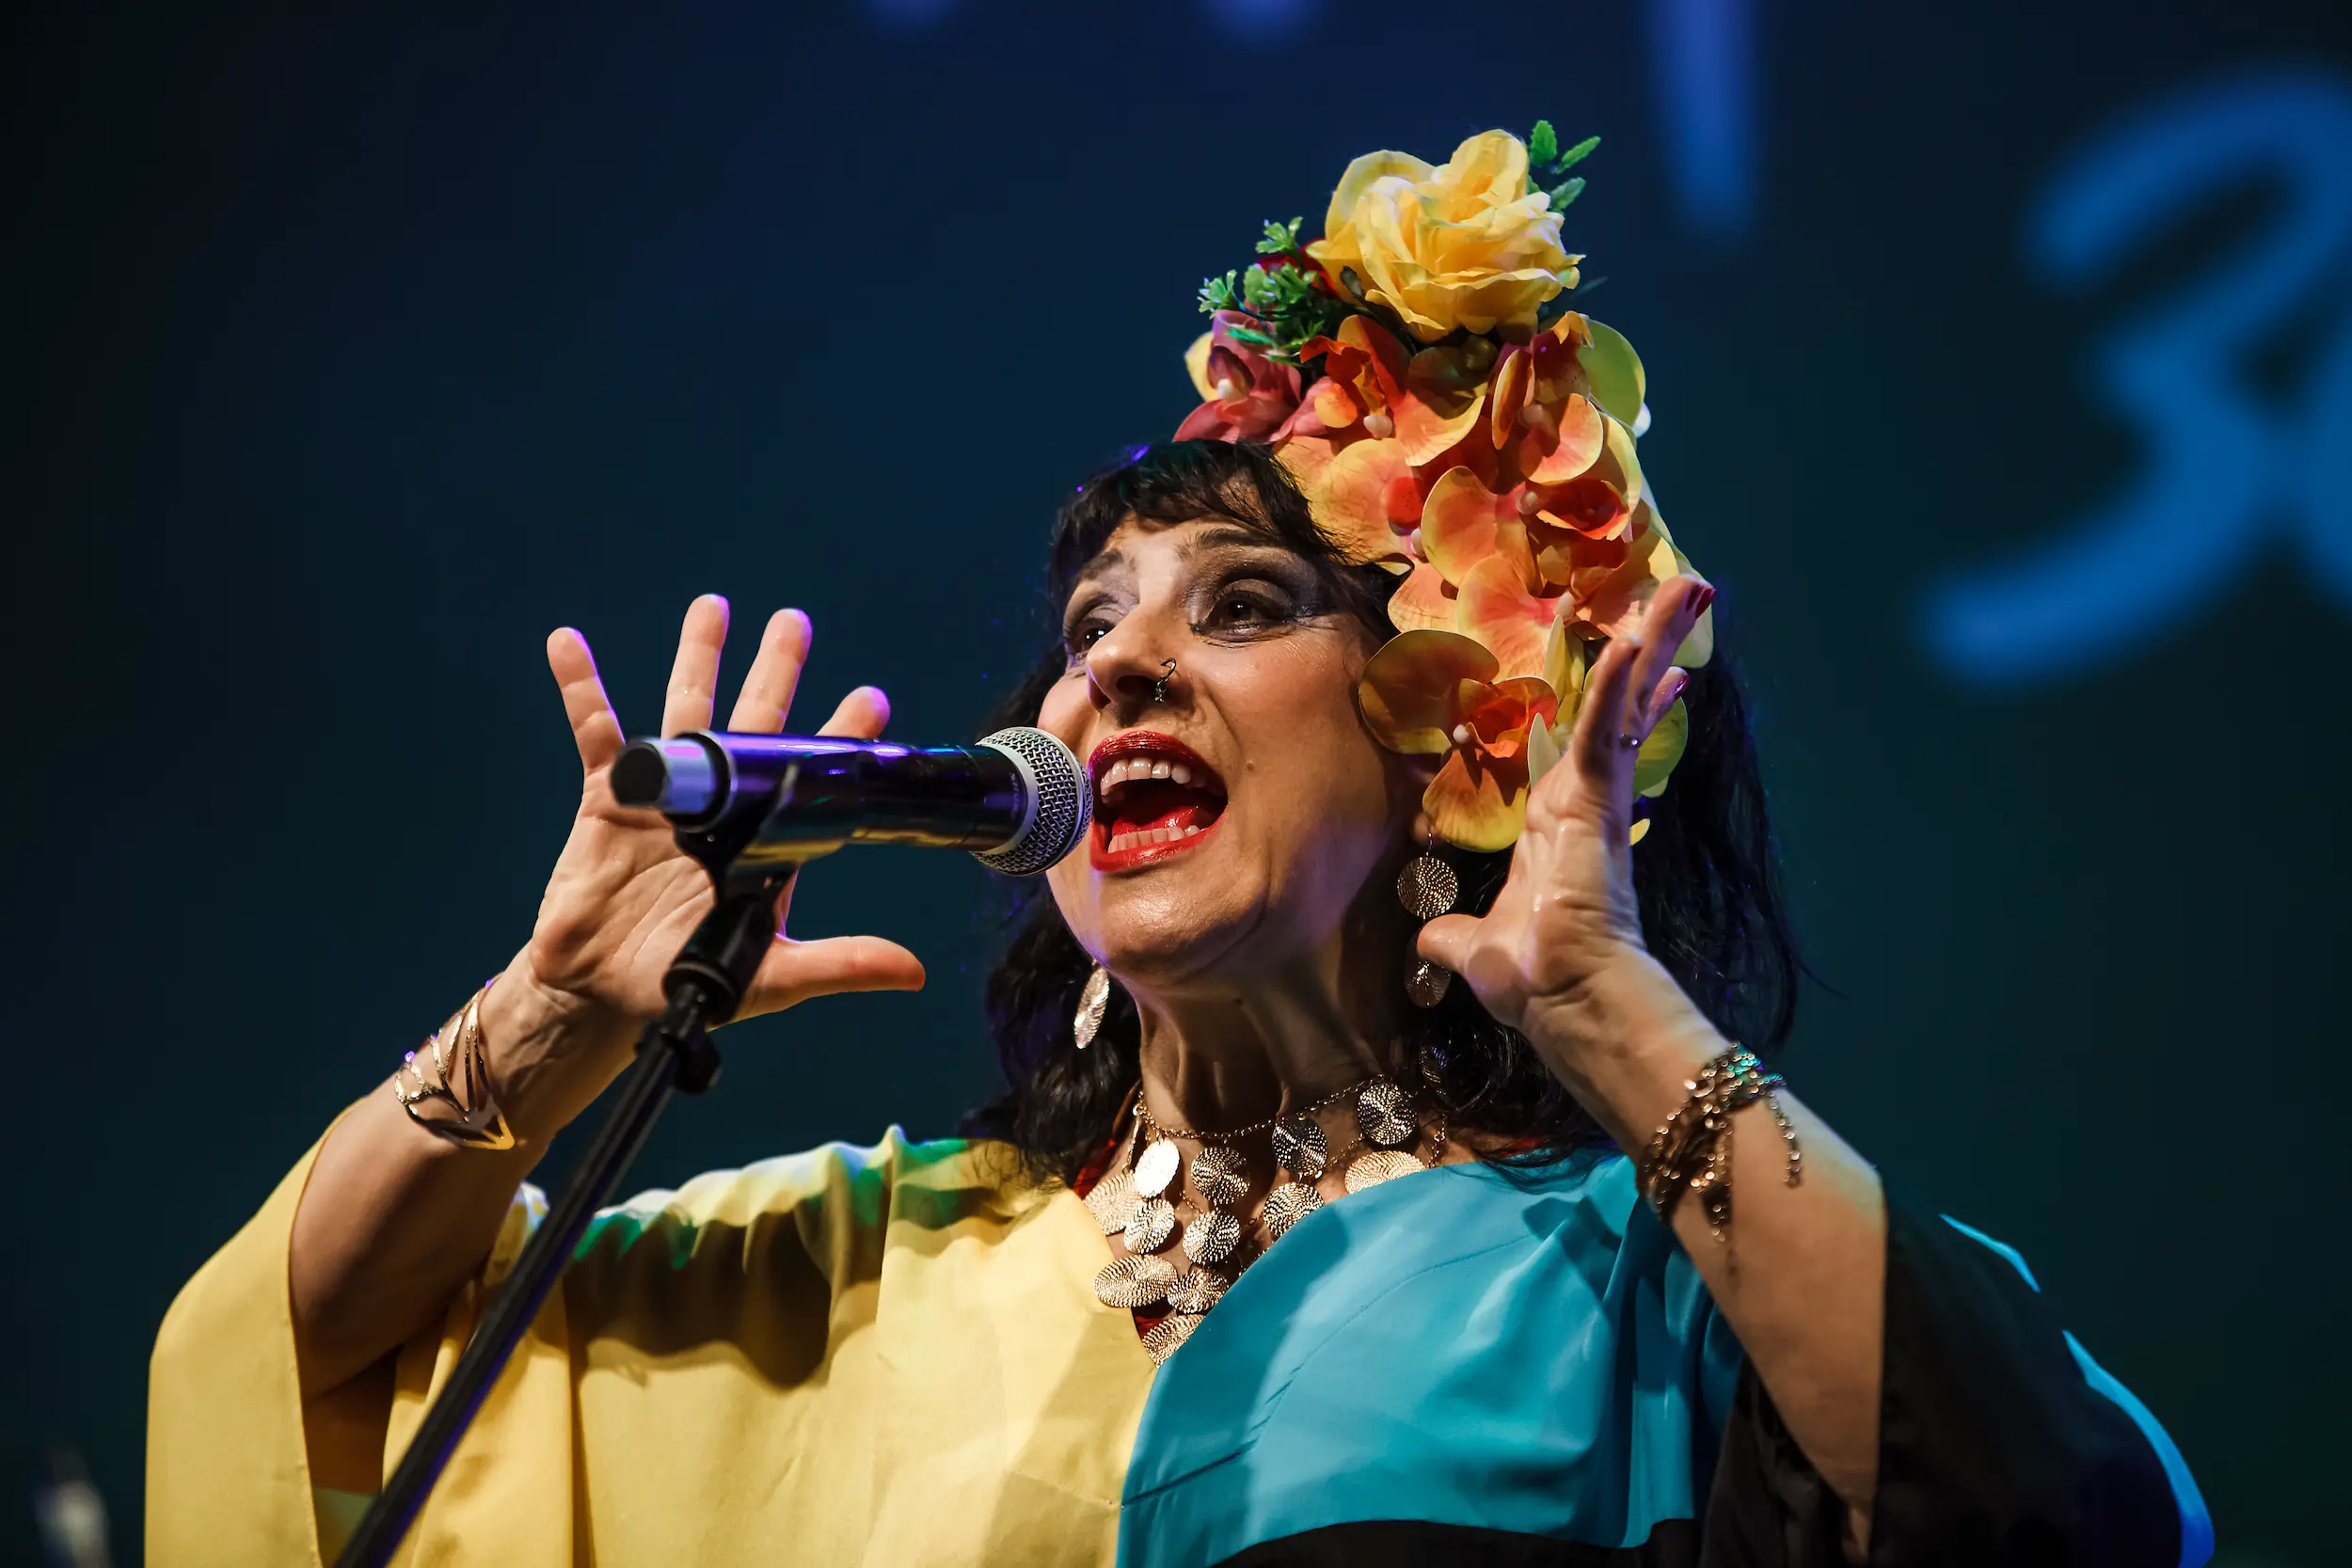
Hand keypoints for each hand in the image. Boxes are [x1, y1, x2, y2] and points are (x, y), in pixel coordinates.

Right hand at [481, 595, 925, 1136]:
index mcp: (763, 842)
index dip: (840, 736)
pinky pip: (595, 733)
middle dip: (776, 672)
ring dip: (698, 657)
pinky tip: (568, 644)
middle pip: (753, 723)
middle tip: (796, 623)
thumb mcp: (772, 976)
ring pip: (685, 711)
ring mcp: (665, 796)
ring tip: (713, 607)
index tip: (872, 697)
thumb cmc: (683, 985)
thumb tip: (912, 972)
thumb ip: (841, 965)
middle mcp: (720, 808)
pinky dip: (581, 687)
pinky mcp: (608, 798)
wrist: (598, 995)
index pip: (811, 777)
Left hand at [1416, 576, 1713, 1047]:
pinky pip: (1604, 726)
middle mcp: (1583, 799)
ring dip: (1651, 640)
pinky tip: (1636, 633)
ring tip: (1686, 586)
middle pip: (1617, 705)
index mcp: (1558, 822)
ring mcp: (1597, 794)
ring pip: (1622, 699)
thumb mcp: (1475, 946)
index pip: (1584, 740)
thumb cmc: (1530, 978)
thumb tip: (1433, 938)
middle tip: (1680, 593)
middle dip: (1648, 648)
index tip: (1633, 657)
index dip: (1611, 698)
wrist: (1560, 998)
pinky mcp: (1599, 797)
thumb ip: (1454, 933)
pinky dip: (1620, 681)